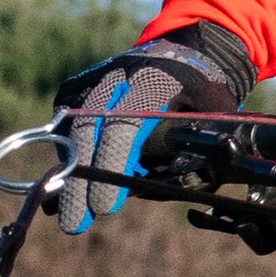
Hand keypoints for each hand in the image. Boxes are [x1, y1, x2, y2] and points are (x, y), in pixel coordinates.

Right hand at [45, 26, 253, 233]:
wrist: (188, 53)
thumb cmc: (204, 95)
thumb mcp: (210, 119)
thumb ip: (185, 151)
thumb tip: (148, 191)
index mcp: (154, 80)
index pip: (124, 124)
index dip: (112, 166)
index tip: (106, 206)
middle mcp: (118, 76)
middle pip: (87, 129)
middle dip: (78, 180)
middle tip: (75, 223)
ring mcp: (95, 80)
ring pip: (70, 130)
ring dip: (68, 173)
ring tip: (70, 212)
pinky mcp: (79, 88)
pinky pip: (65, 127)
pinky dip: (66, 157)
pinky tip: (66, 186)